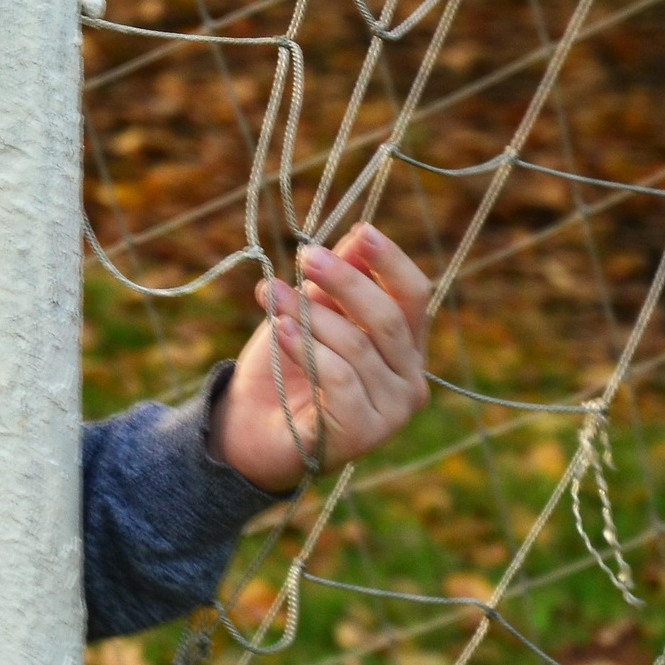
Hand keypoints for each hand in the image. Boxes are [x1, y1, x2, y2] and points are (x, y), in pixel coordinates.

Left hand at [215, 223, 430, 492]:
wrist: (250, 428)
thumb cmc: (286, 366)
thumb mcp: (311, 312)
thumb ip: (338, 280)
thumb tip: (358, 237)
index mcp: (405, 346)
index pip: (414, 296)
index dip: (390, 262)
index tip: (361, 231)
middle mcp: (409, 379)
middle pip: (388, 319)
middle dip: (345, 283)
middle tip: (306, 256)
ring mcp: (391, 411)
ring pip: (358, 347)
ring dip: (310, 315)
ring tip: (270, 294)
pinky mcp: (363, 433)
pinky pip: (339, 379)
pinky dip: (307, 349)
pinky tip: (281, 330)